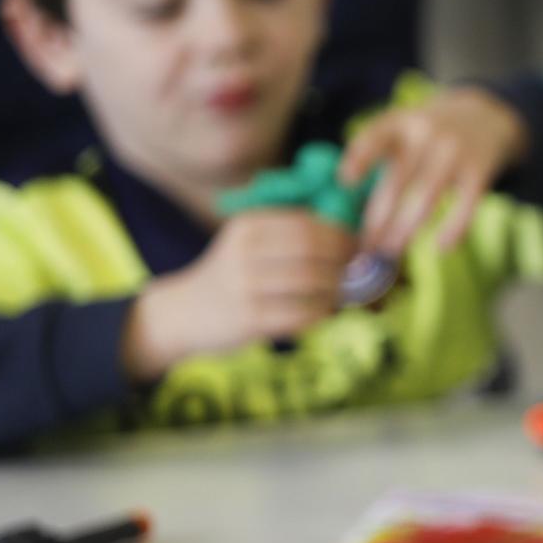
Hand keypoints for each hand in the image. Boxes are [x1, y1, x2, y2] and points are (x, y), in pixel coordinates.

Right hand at [122, 210, 355, 379]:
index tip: (359, 244)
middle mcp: (244, 252)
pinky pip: (301, 315)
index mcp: (247, 227)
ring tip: (344, 292)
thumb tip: (349, 231)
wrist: (184, 313)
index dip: (340, 234)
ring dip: (337, 289)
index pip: (306, 224)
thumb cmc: (232, 275)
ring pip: (310, 282)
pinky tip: (325, 312)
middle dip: (343, 260)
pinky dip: (322, 313)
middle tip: (359, 270)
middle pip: (311, 250)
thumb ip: (288, 233)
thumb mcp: (248, 242)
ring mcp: (245, 287)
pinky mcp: (250, 319)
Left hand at [338, 86, 527, 256]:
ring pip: (426, 198)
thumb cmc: (431, 130)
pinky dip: (454, 228)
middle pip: (397, 181)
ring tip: (392, 251)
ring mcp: (455, 152)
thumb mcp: (403, 125)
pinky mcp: (480, 170)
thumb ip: (378, 150)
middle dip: (379, 218)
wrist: (486, 113)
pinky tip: (442, 247)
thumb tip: (350, 200)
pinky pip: (466, 205)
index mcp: (401, 121)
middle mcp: (427, 133)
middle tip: (367, 245)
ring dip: (406, 229)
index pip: (375, 136)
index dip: (360, 158)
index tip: (346, 181)